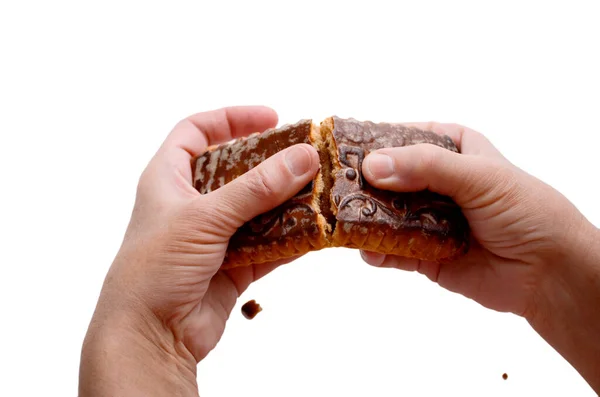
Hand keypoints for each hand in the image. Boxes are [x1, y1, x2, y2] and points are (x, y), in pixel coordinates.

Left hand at [79, 106, 318, 395]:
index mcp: (168, 178)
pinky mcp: (232, 265)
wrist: (149, 336)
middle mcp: (191, 203)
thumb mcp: (205, 217)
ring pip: (257, 209)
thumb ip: (256, 188)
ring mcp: (214, 236)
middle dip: (271, 163)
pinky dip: (290, 239)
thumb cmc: (156, 267)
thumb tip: (303, 157)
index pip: (196, 132)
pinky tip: (315, 231)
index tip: (271, 118)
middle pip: (236, 170)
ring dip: (287, 202)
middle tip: (306, 156)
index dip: (231, 119)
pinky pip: (268, 244)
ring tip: (319, 191)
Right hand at [359, 122, 599, 391]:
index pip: (405, 136)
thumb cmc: (527, 211)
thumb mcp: (480, 175)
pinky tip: (365, 249)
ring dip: (363, 216)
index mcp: (453, 149)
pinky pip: (391, 249)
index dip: (375, 140)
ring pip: (385, 213)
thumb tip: (373, 166)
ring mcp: (427, 218)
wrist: (550, 273)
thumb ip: (427, 166)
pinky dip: (376, 250)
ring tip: (339, 216)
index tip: (342, 145)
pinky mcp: (423, 253)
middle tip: (331, 184)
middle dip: (362, 182)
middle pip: (388, 176)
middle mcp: (436, 181)